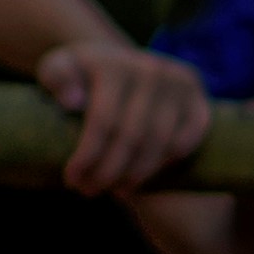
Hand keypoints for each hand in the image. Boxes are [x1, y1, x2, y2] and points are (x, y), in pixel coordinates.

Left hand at [33, 38, 215, 194]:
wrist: (116, 61)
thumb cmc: (80, 75)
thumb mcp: (56, 69)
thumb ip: (56, 77)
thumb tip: (73, 102)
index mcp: (116, 65)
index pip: (103, 120)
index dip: (87, 156)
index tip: (71, 180)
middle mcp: (151, 70)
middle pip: (132, 137)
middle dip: (108, 172)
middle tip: (89, 191)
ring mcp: (178, 84)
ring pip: (161, 144)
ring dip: (136, 174)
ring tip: (114, 190)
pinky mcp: (198, 98)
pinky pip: (186, 141)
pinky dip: (166, 163)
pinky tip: (142, 175)